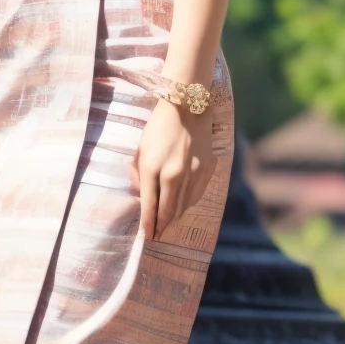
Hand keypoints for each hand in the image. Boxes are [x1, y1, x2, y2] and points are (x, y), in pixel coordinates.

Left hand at [134, 96, 214, 241]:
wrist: (188, 108)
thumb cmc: (159, 127)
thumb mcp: (142, 149)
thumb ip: (140, 173)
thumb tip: (142, 194)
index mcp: (152, 167)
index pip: (149, 204)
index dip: (148, 223)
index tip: (147, 235)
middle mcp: (173, 174)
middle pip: (167, 210)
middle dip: (161, 226)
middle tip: (156, 236)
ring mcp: (191, 173)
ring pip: (183, 206)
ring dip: (174, 218)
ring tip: (167, 225)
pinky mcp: (205, 170)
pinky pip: (195, 195)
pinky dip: (187, 204)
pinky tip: (181, 207)